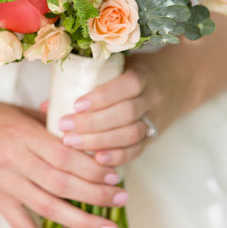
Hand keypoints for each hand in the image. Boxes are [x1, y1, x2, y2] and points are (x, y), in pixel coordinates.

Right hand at [0, 93, 125, 227]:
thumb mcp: (19, 111)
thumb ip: (51, 122)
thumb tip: (84, 130)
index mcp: (24, 134)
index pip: (65, 155)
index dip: (92, 167)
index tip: (116, 174)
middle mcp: (15, 161)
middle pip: (62, 182)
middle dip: (96, 193)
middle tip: (122, 199)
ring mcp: (3, 183)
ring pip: (48, 207)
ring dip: (81, 220)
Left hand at [53, 61, 179, 166]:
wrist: (180, 81)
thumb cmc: (139, 70)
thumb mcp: (120, 66)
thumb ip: (87, 82)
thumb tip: (46, 105)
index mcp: (144, 75)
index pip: (127, 86)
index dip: (102, 97)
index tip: (75, 105)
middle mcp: (153, 98)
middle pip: (126, 113)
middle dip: (93, 123)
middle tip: (65, 128)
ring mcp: (155, 119)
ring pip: (131, 134)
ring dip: (101, 142)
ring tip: (73, 144)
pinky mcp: (154, 136)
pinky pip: (138, 150)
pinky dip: (117, 157)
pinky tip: (97, 161)